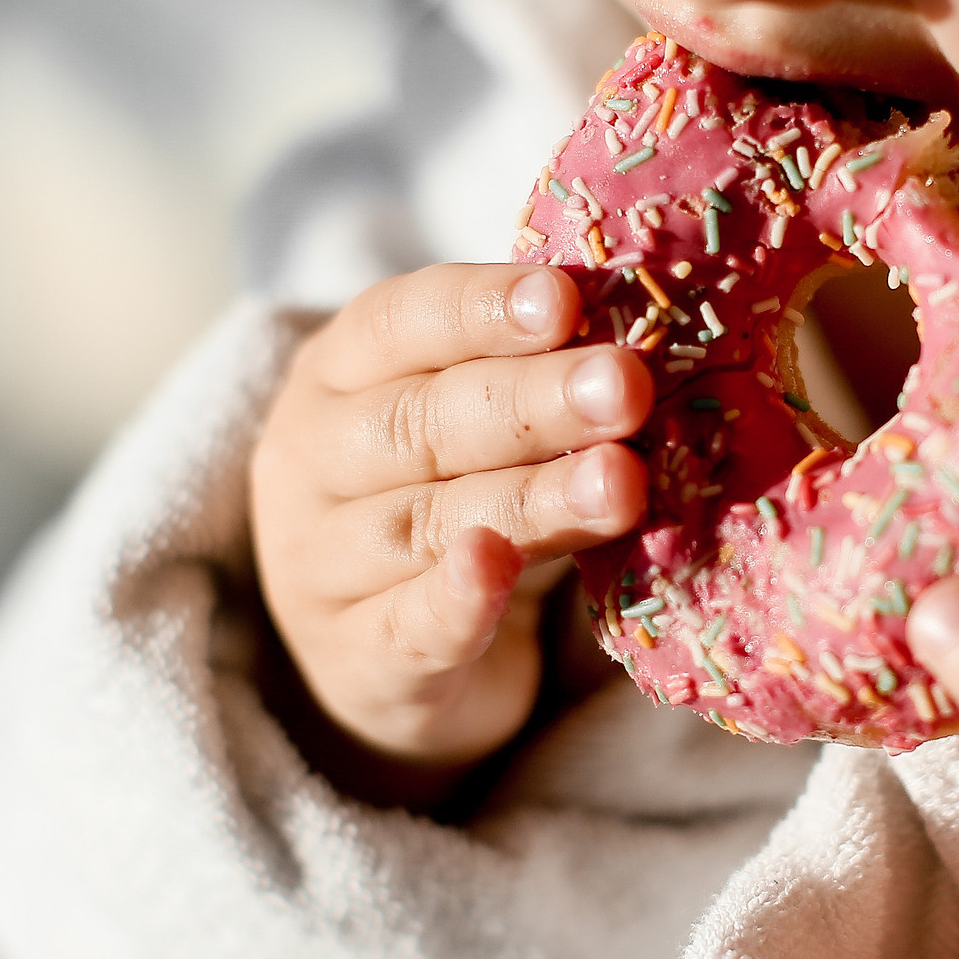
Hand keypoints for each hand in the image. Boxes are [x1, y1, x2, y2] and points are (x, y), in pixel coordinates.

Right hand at [250, 263, 650, 808]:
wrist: (383, 657)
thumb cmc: (448, 498)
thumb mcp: (471, 426)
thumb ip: (533, 375)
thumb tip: (647, 329)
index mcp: (336, 374)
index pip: (398, 322)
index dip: (482, 309)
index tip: (566, 297)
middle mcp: (310, 461)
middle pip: (422, 421)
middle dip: (534, 401)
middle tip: (627, 386)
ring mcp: (318, 566)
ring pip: (427, 522)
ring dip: (530, 500)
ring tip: (621, 482)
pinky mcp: (353, 660)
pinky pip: (406, 627)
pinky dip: (455, 599)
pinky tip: (496, 567)